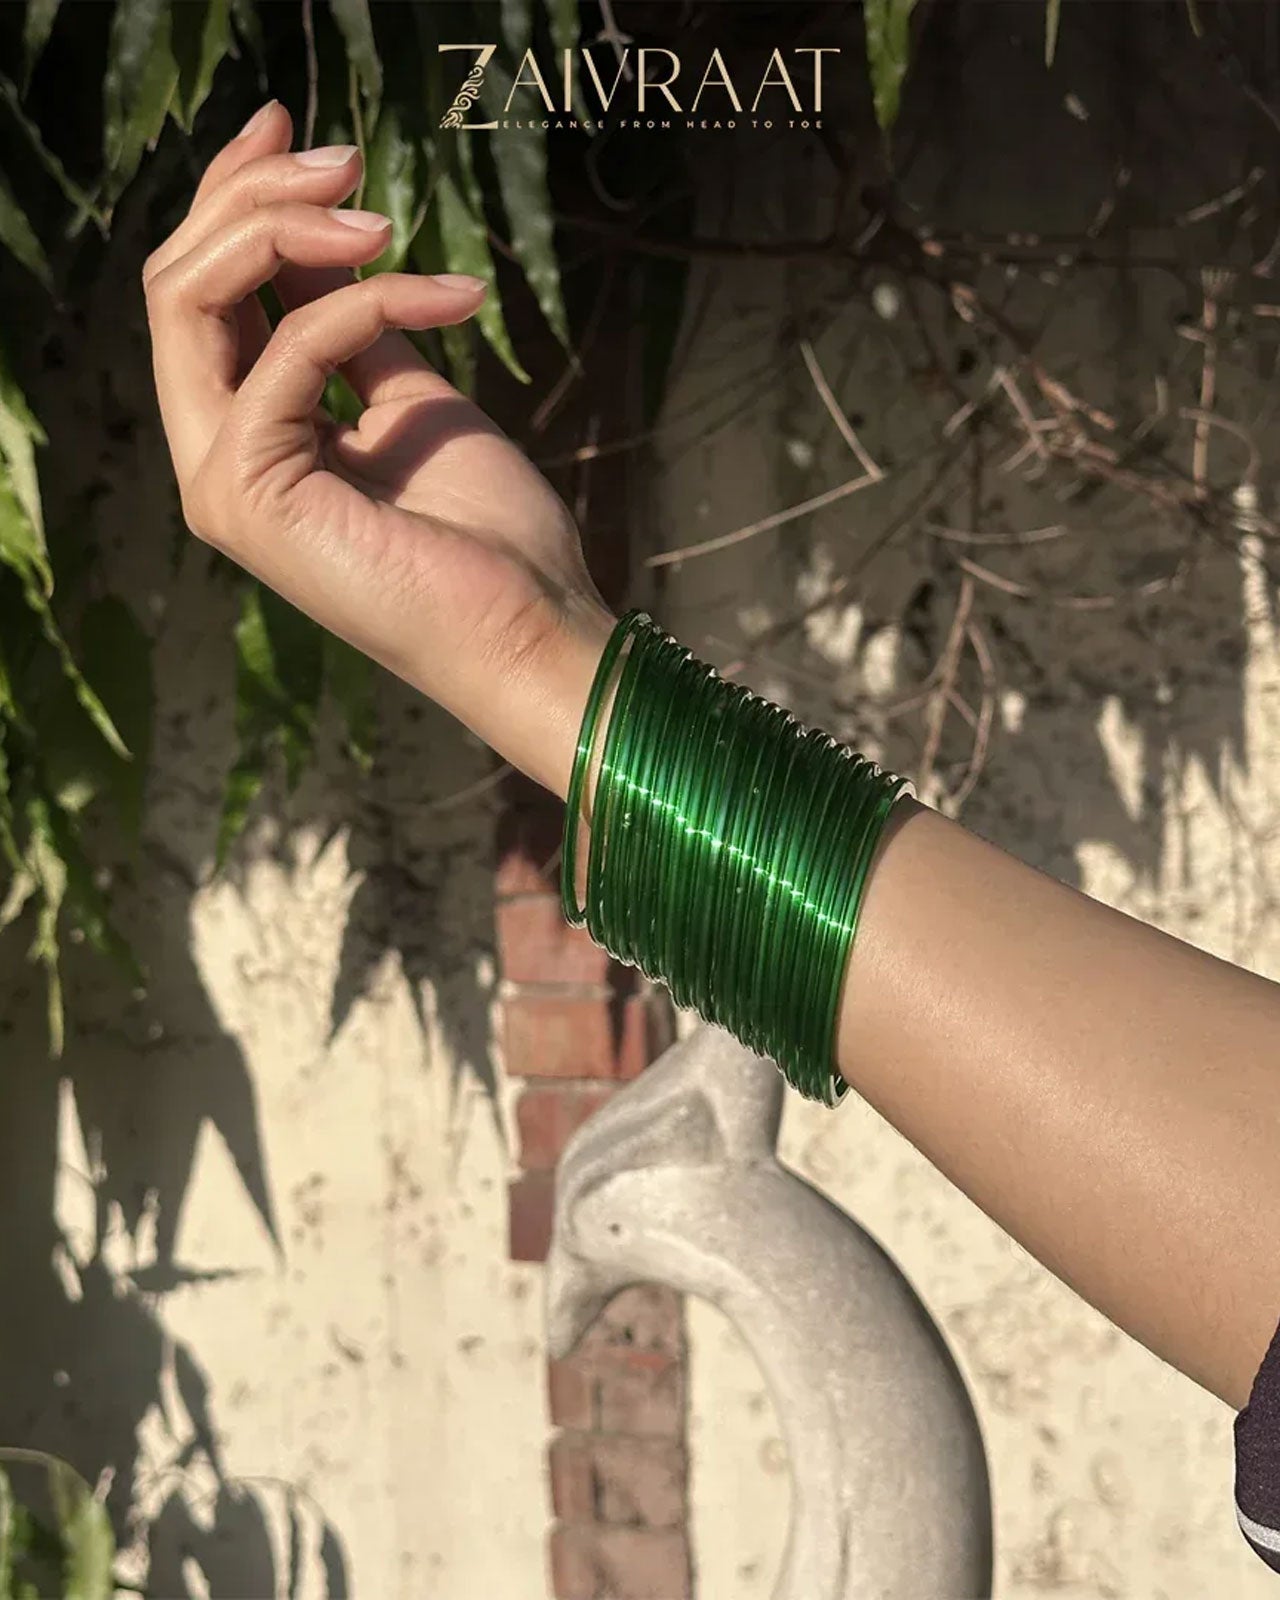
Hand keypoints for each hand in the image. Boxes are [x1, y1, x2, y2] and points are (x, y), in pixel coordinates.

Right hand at [144, 100, 613, 798]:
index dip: (239, 200)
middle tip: (346, 159)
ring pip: (191, 295)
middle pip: (177, 281)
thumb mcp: (413, 399)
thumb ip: (355, 325)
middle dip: (254, 193)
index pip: (203, 296)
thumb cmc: (489, 539)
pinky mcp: (246, 493)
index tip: (301, 133)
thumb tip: (329, 236)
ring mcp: (218, 480)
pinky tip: (452, 296)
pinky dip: (371, 304)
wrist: (531, 631)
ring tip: (382, 215)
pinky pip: (287, 350)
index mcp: (250, 437)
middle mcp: (214, 456)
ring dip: (286, 223)